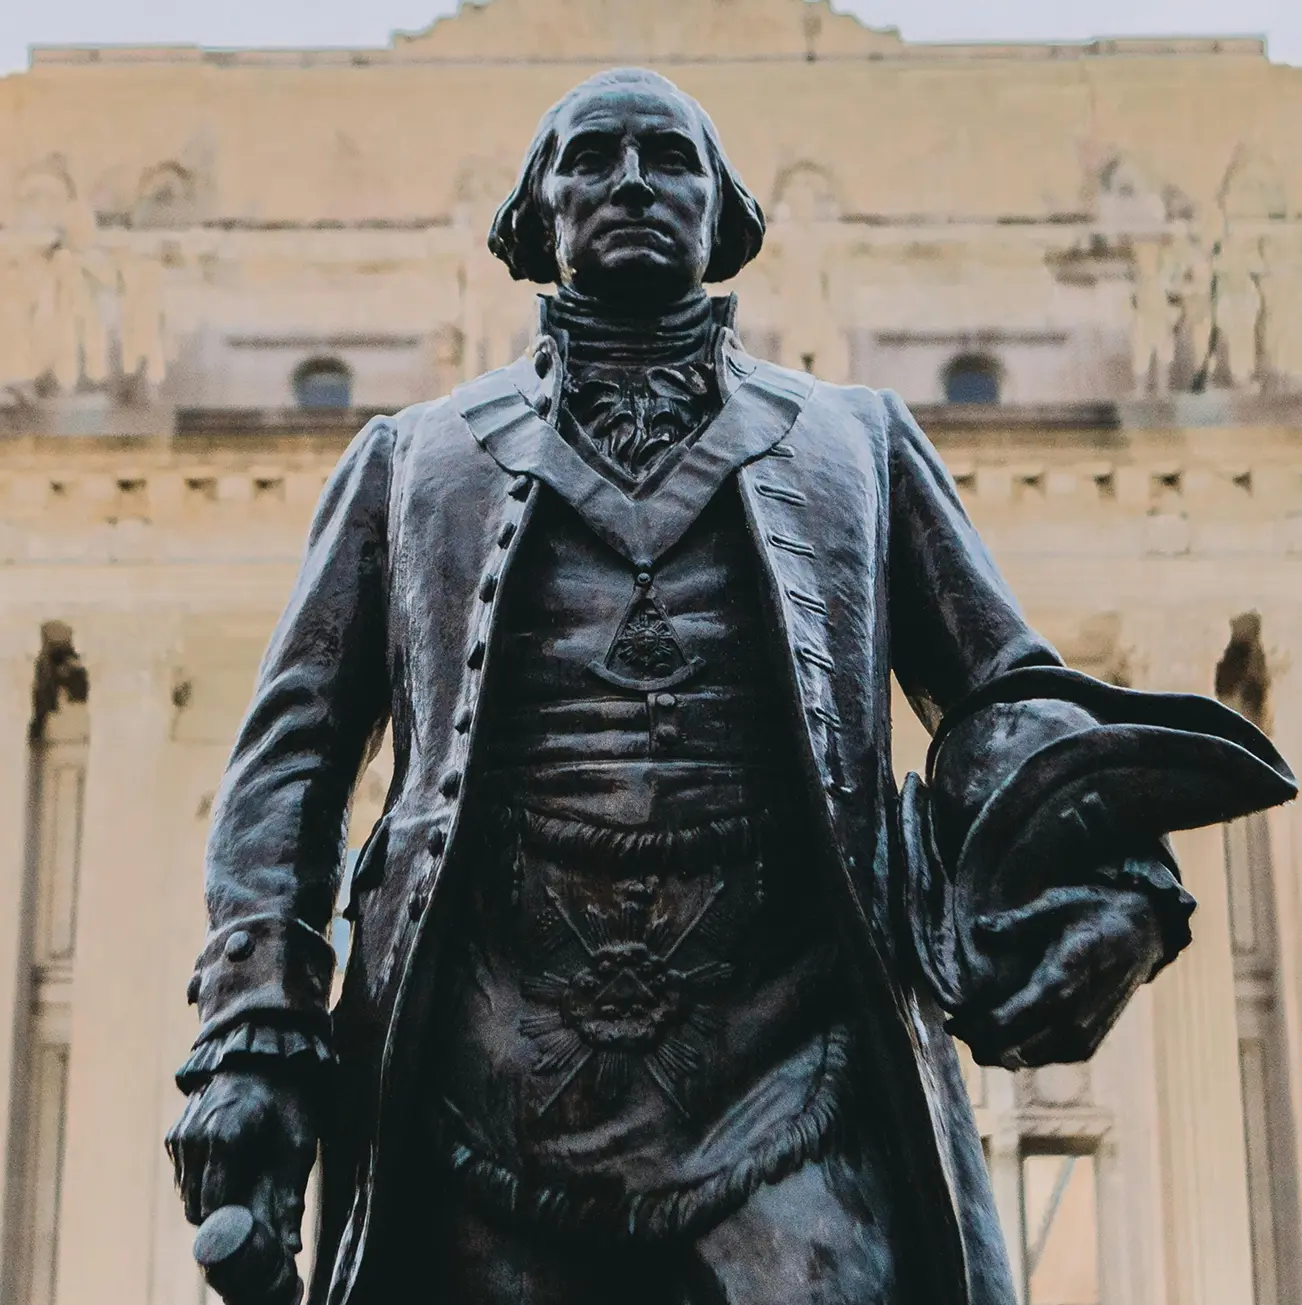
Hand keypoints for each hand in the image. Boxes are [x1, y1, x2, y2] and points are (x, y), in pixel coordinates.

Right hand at [166, 1069, 317, 1262]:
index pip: (213, 1207)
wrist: (263, 1053)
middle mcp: (194, 1138)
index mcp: (225, 1138)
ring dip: (209, 1197)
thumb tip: (291, 1246)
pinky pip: (183, 1176)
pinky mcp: (174, 1134)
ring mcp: (180, 1135)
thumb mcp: (300, 1140)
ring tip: (241, 1178)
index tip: (251, 1224)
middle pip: (195, 1207)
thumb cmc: (287, 1097)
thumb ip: (291, 1195)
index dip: (231, 1224)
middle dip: (220, 1214)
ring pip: (186, 1194)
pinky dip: (201, 1179)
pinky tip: (227, 1162)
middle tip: (248, 1204)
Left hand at [948, 885, 1162, 1069]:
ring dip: (1002, 1054)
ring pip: (1035, 1056)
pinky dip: (1027, 1056)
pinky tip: (1008, 1048)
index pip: (1014, 1016)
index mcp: (1064, 977)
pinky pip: (1053, 1057)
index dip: (978, 1026)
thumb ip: (1015, 922)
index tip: (952, 1022)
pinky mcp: (1093, 1038)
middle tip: (956, 1031)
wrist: (1142, 932)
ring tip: (975, 1040)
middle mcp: (1076, 1013)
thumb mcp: (1054, 904)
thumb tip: (979, 929)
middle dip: (983, 1043)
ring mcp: (1087, 1030)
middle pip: (1018, 1044)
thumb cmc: (1092, 912)